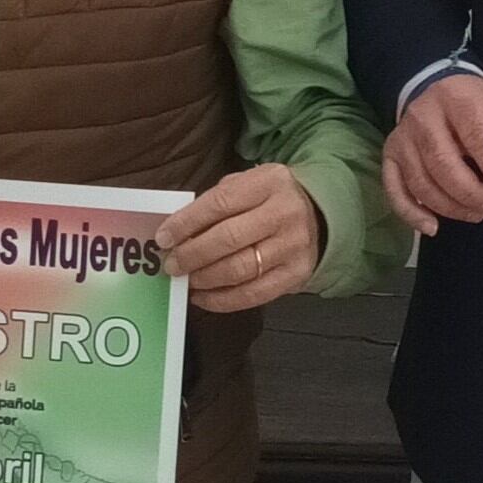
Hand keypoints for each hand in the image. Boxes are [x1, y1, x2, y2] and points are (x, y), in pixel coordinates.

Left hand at [157, 165, 320, 312]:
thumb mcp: (247, 185)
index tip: (163, 238)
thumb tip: (176, 233)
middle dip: (192, 255)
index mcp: (269, 182)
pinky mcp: (296, 274)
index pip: (220, 203)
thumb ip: (215, 203)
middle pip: (228, 239)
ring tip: (186, 280)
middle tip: (171, 265)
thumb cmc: (269, 198)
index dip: (186, 223)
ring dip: (204, 279)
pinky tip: (203, 296)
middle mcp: (284, 213)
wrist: (319, 214)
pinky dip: (221, 300)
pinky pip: (252, 294)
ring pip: (239, 270)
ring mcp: (293, 246)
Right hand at [383, 72, 482, 236]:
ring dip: (450, 207)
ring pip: (421, 183)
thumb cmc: (470, 106)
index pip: (476, 137)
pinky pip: (395, 191)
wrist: (435, 89)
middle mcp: (422, 116)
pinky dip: (412, 214)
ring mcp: (402, 138)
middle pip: (443, 164)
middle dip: (470, 192)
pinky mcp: (390, 156)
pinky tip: (432, 227)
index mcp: (456, 98)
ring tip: (475, 212)